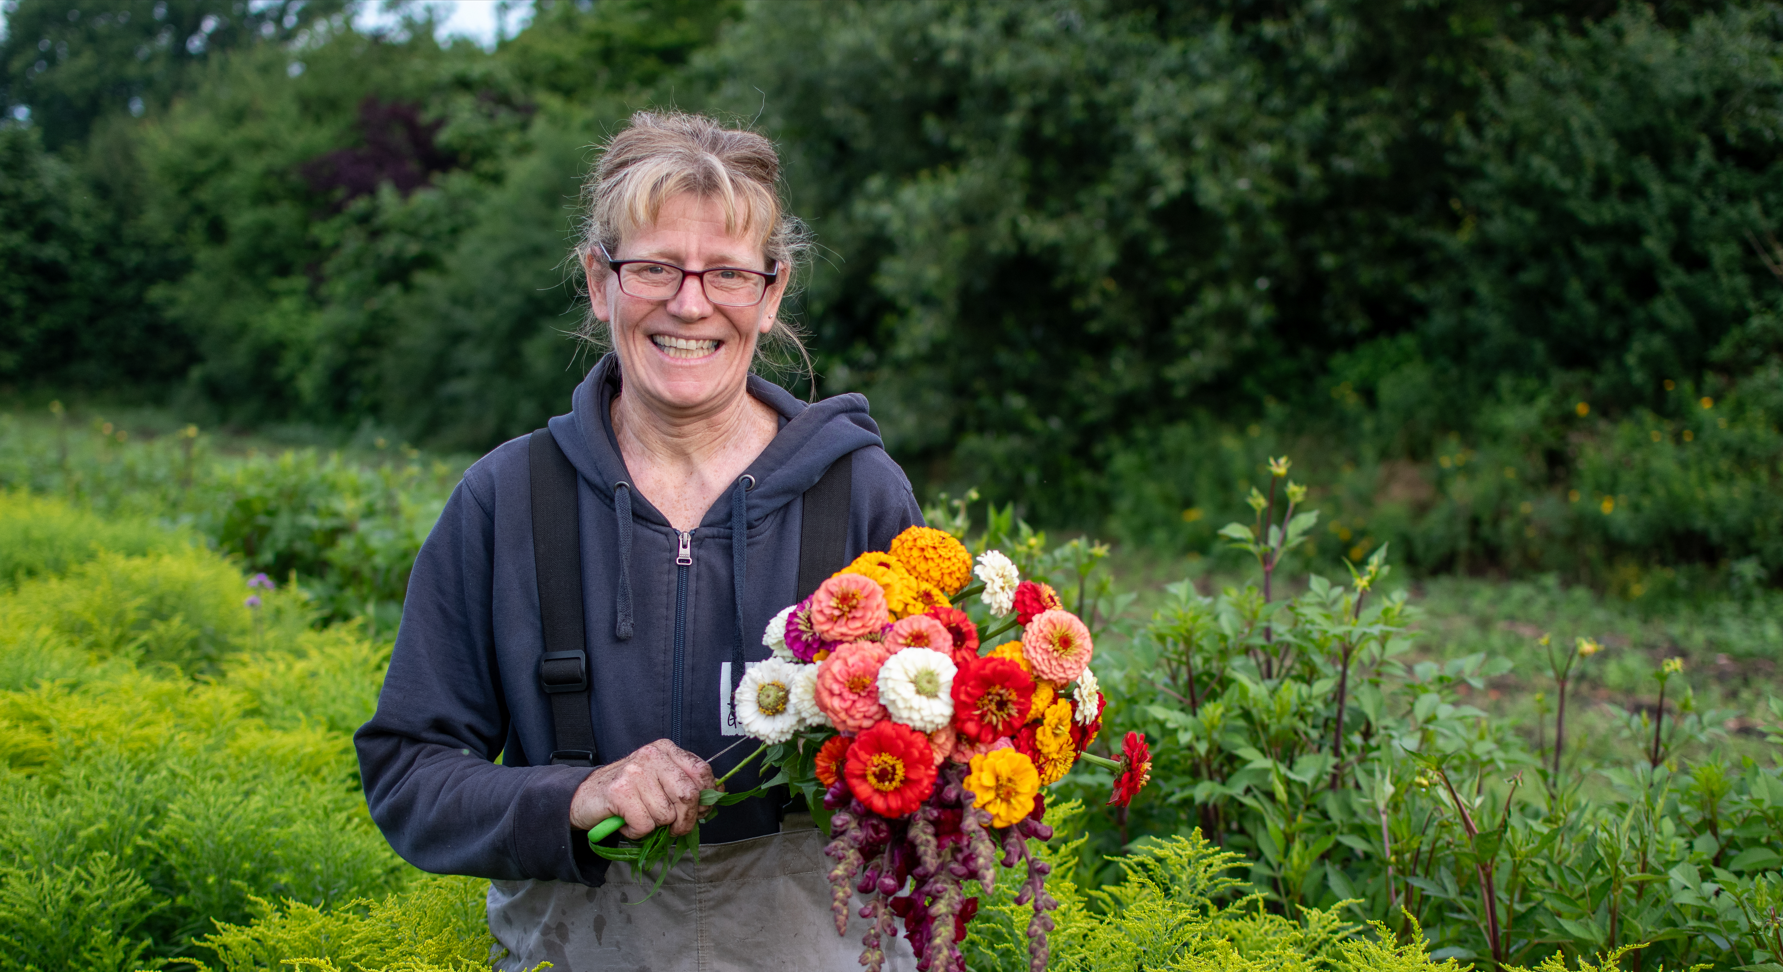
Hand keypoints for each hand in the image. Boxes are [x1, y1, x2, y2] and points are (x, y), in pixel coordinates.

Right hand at [569, 739, 714, 838]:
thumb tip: (718, 794)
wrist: (586, 797)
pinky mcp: (619, 791)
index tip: (700, 812)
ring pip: (666, 814)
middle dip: (685, 820)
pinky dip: (638, 832)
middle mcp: (651, 755)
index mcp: (666, 749)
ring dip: (656, 826)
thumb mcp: (661, 781)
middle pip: (688, 795)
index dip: (706, 798)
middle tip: (674, 828)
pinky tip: (628, 822)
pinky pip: (645, 824)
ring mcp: (635, 772)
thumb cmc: (628, 793)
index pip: (702, 772)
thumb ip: (687, 785)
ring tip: (641, 816)